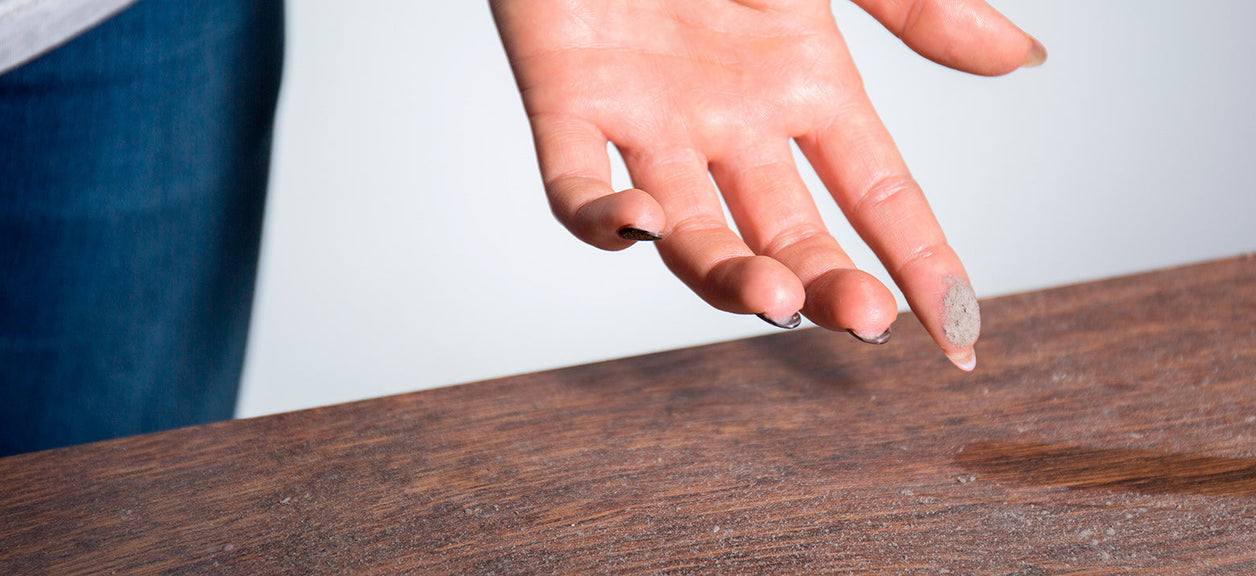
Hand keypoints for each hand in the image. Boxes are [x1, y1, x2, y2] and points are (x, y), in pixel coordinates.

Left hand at [490, 0, 1044, 369]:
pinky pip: (572, 186)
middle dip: (829, 286)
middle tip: (866, 319)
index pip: (881, 198)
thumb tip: (1025, 57)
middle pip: (792, 234)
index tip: (961, 339)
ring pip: (691, 233)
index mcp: (806, 87)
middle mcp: (734, 123)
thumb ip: (919, 7)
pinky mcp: (564, 102)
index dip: (923, 267)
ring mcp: (651, 122)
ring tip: (771, 298)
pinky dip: (598, 218)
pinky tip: (638, 222)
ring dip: (729, 275)